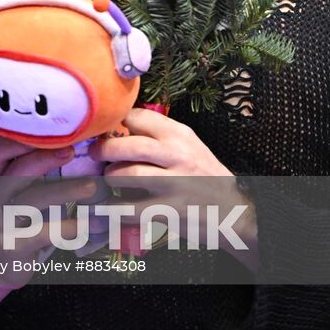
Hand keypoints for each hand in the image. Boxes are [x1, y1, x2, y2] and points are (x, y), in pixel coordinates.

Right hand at [0, 137, 94, 283]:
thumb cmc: (19, 220)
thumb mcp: (21, 192)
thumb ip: (39, 171)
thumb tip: (81, 145)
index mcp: (0, 178)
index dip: (19, 139)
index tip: (50, 129)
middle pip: (13, 172)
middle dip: (42, 158)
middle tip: (72, 150)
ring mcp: (4, 222)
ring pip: (29, 201)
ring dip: (63, 191)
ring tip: (92, 187)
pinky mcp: (15, 246)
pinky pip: (42, 234)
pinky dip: (69, 227)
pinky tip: (92, 223)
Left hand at [89, 110, 256, 266]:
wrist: (235, 212)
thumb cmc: (204, 177)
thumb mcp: (188, 147)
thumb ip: (159, 137)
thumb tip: (116, 128)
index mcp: (181, 135)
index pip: (139, 117)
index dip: (116, 121)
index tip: (104, 129)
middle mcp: (179, 156)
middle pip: (130, 145)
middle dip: (104, 148)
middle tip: (94, 153)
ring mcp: (176, 185)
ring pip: (127, 174)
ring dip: (110, 177)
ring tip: (109, 179)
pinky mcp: (171, 212)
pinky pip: (131, 209)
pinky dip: (113, 209)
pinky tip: (106, 208)